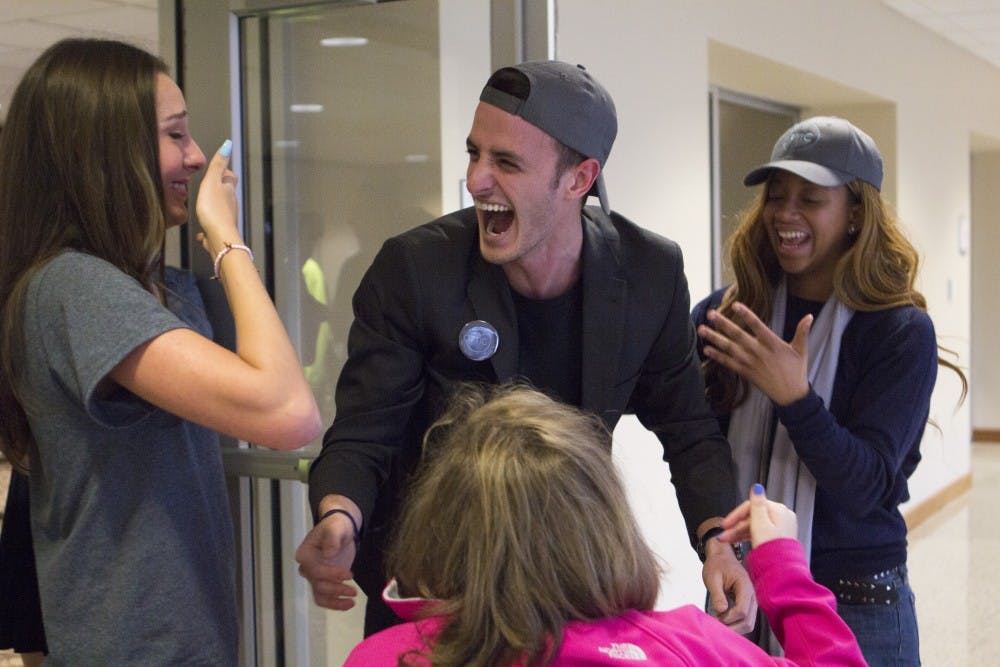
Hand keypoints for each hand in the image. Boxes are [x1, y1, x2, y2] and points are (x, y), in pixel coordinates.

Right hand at [194, 139, 239, 255]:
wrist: (219, 239)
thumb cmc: (214, 210)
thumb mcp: (212, 182)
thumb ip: (218, 165)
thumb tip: (228, 145)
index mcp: (228, 191)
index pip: (230, 177)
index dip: (225, 172)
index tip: (221, 169)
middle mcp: (230, 204)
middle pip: (226, 194)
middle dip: (219, 190)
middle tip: (210, 187)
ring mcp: (225, 219)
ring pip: (221, 211)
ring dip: (214, 208)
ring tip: (204, 206)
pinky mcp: (218, 234)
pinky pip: (212, 231)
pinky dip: (207, 230)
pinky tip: (202, 234)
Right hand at [295, 511, 358, 610]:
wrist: (340, 529)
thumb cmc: (336, 526)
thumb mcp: (335, 527)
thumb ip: (332, 538)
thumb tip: (328, 554)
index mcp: (305, 554)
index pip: (315, 570)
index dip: (331, 575)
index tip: (349, 575)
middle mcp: (306, 567)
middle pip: (318, 584)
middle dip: (336, 590)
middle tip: (354, 591)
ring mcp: (314, 576)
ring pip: (320, 595)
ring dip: (335, 601)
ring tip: (351, 602)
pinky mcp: (323, 581)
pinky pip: (324, 597)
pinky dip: (335, 603)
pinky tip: (348, 604)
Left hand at [697, 302, 811, 405]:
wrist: (791, 396)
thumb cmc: (796, 370)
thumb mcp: (801, 350)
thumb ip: (802, 332)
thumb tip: (810, 315)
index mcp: (772, 344)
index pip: (757, 325)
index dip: (746, 315)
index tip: (735, 305)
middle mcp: (758, 352)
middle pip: (738, 335)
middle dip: (723, 324)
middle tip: (710, 314)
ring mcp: (750, 363)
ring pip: (729, 348)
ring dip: (714, 338)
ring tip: (701, 329)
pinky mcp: (745, 372)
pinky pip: (728, 363)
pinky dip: (717, 356)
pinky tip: (706, 349)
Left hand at [701, 536, 756, 632]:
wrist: (722, 557)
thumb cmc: (717, 565)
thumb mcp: (712, 577)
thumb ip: (717, 594)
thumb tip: (721, 611)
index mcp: (744, 586)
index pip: (742, 610)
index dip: (729, 618)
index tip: (715, 618)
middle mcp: (751, 595)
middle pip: (748, 621)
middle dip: (732, 628)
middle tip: (716, 627)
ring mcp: (751, 601)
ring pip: (748, 624)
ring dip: (734, 628)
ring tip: (718, 624)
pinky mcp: (747, 605)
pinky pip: (745, 620)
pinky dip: (735, 624)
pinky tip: (722, 621)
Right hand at [719, 484, 797, 547]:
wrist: (781, 570)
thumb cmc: (773, 549)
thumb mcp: (760, 523)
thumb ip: (757, 504)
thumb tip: (757, 487)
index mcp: (778, 510)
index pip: (751, 506)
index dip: (736, 514)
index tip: (726, 523)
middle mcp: (782, 517)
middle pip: (753, 516)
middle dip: (736, 526)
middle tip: (724, 534)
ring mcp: (781, 527)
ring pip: (755, 525)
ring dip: (739, 532)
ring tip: (727, 540)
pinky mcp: (779, 537)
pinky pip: (760, 532)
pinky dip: (749, 535)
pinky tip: (739, 541)